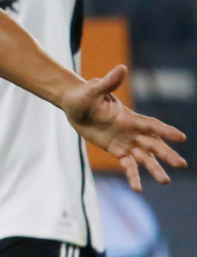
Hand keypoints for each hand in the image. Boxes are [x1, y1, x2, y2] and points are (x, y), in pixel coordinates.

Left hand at [62, 65, 186, 190]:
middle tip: (181, 164)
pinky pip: (127, 165)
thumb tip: (121, 68)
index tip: (181, 137)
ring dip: (154, 168)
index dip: (165, 131)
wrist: (74, 105)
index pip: (151, 125)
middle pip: (153, 144)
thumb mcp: (94, 89)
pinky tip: (138, 189)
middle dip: (166, 153)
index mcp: (129, 117)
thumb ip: (108, 83)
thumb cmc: (84, 95)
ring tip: (165, 181)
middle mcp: (131, 131)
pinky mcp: (116, 150)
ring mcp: (125, 141)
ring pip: (144, 158)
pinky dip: (133, 176)